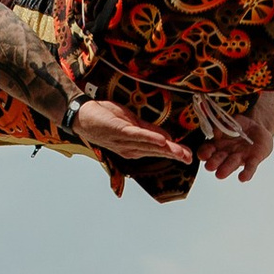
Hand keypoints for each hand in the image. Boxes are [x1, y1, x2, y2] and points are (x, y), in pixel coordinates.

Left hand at [73, 97, 193, 167]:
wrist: (83, 114)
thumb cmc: (105, 118)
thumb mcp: (131, 124)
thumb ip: (149, 131)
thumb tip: (167, 138)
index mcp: (135, 146)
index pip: (158, 150)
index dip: (174, 153)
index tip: (188, 156)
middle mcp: (131, 148)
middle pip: (156, 151)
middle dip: (174, 155)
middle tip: (190, 158)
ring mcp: (125, 140)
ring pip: (149, 146)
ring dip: (166, 149)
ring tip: (180, 152)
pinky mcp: (119, 130)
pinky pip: (137, 135)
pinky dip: (150, 139)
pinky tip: (161, 141)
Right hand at [196, 116, 273, 184]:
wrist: (258, 127)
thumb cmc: (240, 125)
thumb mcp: (230, 121)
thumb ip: (222, 126)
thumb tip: (215, 133)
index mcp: (217, 144)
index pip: (207, 150)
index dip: (204, 153)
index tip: (203, 155)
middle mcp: (226, 153)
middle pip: (218, 159)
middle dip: (214, 163)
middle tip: (209, 167)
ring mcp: (240, 157)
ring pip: (232, 164)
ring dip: (226, 169)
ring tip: (220, 175)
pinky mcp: (253, 159)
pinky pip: (250, 167)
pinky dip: (247, 173)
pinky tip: (243, 178)